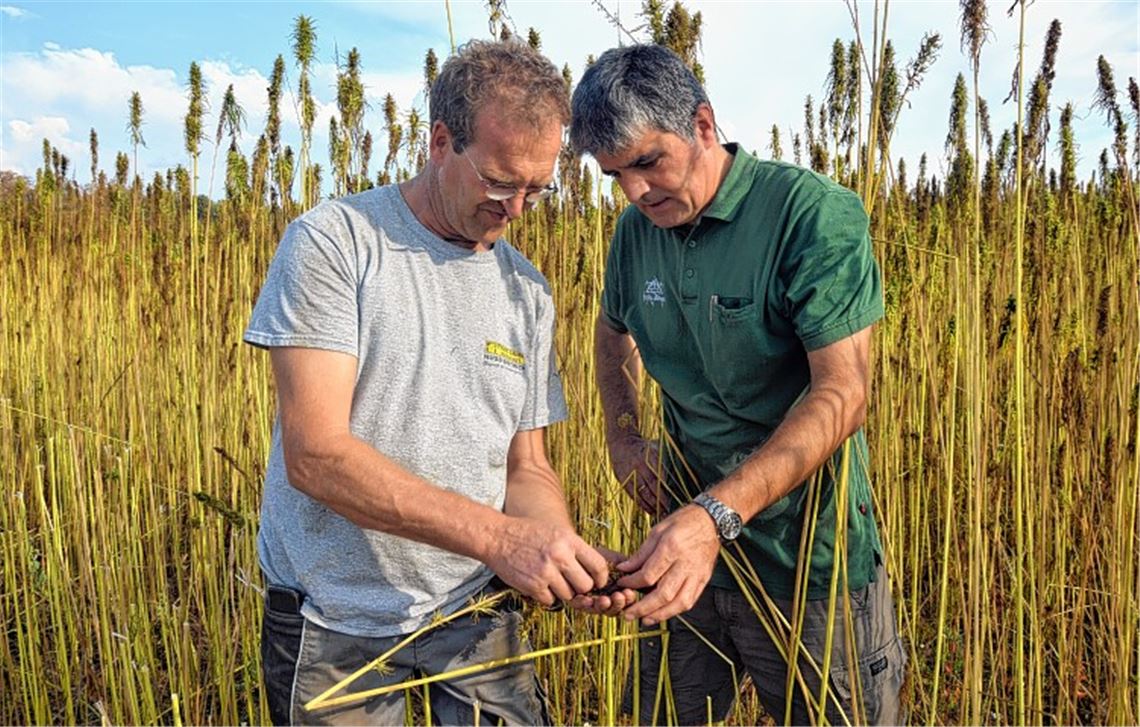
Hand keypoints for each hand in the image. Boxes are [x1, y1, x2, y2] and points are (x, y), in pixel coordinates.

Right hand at [485, 517, 610, 606]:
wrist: (497, 537)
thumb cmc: (528, 533)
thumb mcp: (556, 531)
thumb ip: (574, 548)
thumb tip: (595, 570)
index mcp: (569, 540)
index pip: (599, 565)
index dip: (600, 577)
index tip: (596, 581)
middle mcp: (560, 556)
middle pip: (586, 585)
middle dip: (581, 588)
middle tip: (572, 583)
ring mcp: (546, 572)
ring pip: (568, 595)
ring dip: (562, 592)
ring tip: (551, 580)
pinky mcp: (533, 586)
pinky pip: (550, 600)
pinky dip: (546, 596)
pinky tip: (538, 583)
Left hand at [568, 546, 639, 615]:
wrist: (575, 550)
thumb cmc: (598, 554)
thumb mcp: (616, 559)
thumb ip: (628, 568)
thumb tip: (643, 578)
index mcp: (617, 591)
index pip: (627, 601)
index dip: (630, 600)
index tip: (630, 593)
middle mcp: (605, 599)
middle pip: (615, 609)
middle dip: (618, 605)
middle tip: (619, 597)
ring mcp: (591, 602)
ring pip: (599, 610)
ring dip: (603, 607)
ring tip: (605, 600)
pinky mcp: (575, 601)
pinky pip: (580, 607)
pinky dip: (584, 604)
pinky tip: (588, 599)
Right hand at [608, 436, 668, 515]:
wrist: (621, 442)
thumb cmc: (645, 447)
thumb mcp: (656, 448)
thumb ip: (666, 460)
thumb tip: (683, 470)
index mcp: (649, 457)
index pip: (658, 478)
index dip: (664, 492)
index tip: (671, 501)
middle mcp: (638, 466)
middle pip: (650, 487)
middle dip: (659, 501)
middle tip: (668, 511)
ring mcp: (629, 474)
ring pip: (641, 493)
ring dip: (651, 505)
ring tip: (660, 514)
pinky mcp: (622, 480)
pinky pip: (633, 495)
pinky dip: (642, 504)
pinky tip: (650, 510)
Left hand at [615, 505, 720, 625]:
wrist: (712, 520)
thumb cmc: (684, 522)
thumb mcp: (658, 530)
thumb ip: (641, 553)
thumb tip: (624, 569)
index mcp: (671, 548)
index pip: (648, 574)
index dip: (632, 583)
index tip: (622, 584)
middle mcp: (685, 564)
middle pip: (664, 594)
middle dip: (644, 608)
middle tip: (628, 615)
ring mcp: (697, 574)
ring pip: (679, 602)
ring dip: (660, 615)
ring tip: (645, 620)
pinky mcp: (704, 580)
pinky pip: (691, 600)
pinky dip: (675, 610)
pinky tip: (663, 613)